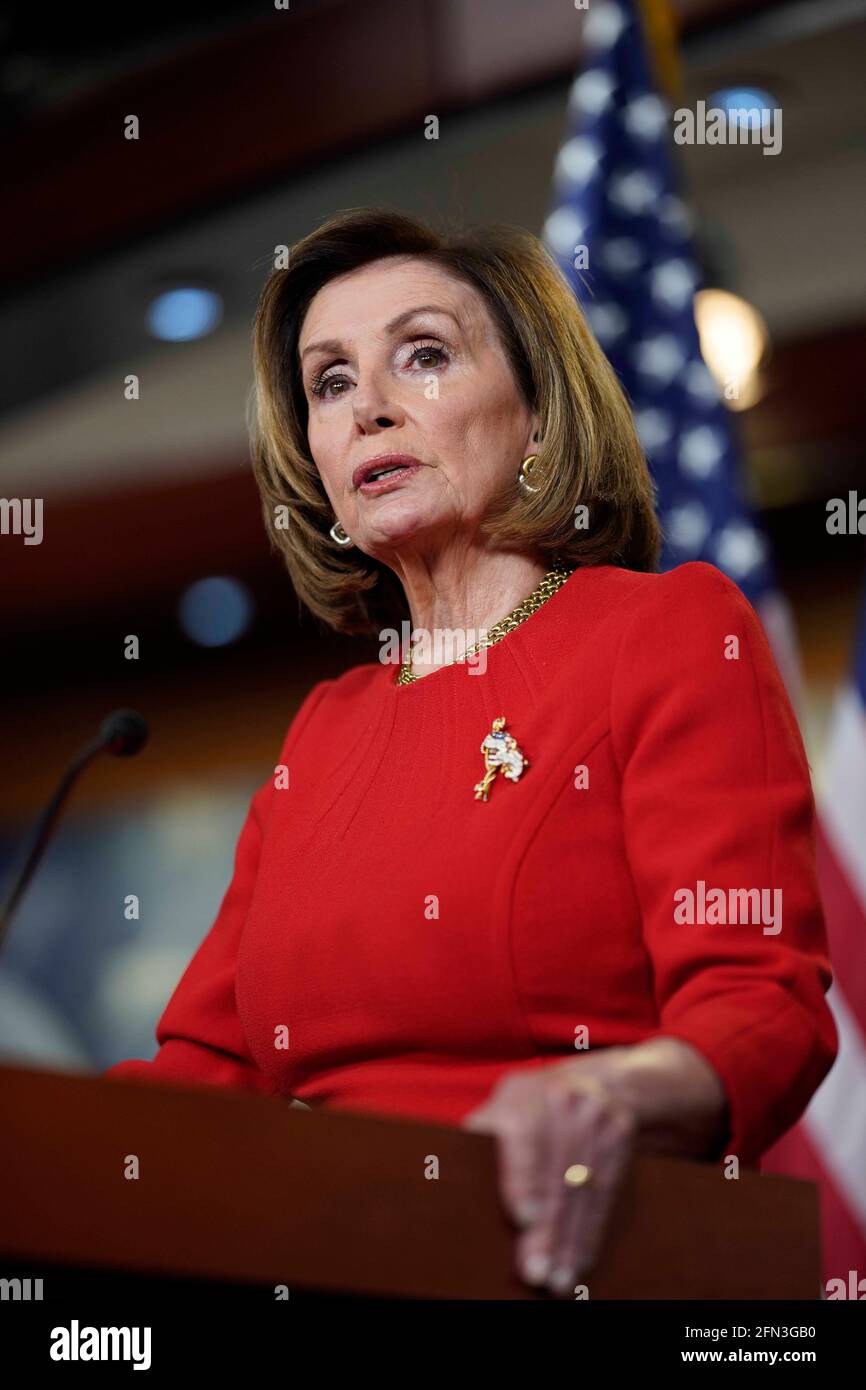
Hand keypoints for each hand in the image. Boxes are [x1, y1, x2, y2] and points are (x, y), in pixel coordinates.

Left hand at [460, 1056, 637, 1294]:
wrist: (596, 1080)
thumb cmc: (530, 1106)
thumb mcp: (502, 1106)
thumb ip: (480, 1137)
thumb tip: (446, 1174)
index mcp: (522, 1095)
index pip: (523, 1138)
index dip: (523, 1179)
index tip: (522, 1218)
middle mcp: (561, 1102)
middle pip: (555, 1172)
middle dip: (547, 1228)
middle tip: (535, 1271)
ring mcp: (595, 1116)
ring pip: (583, 1187)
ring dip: (571, 1239)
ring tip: (558, 1279)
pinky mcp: (619, 1134)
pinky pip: (606, 1191)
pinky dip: (593, 1230)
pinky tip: (582, 1259)